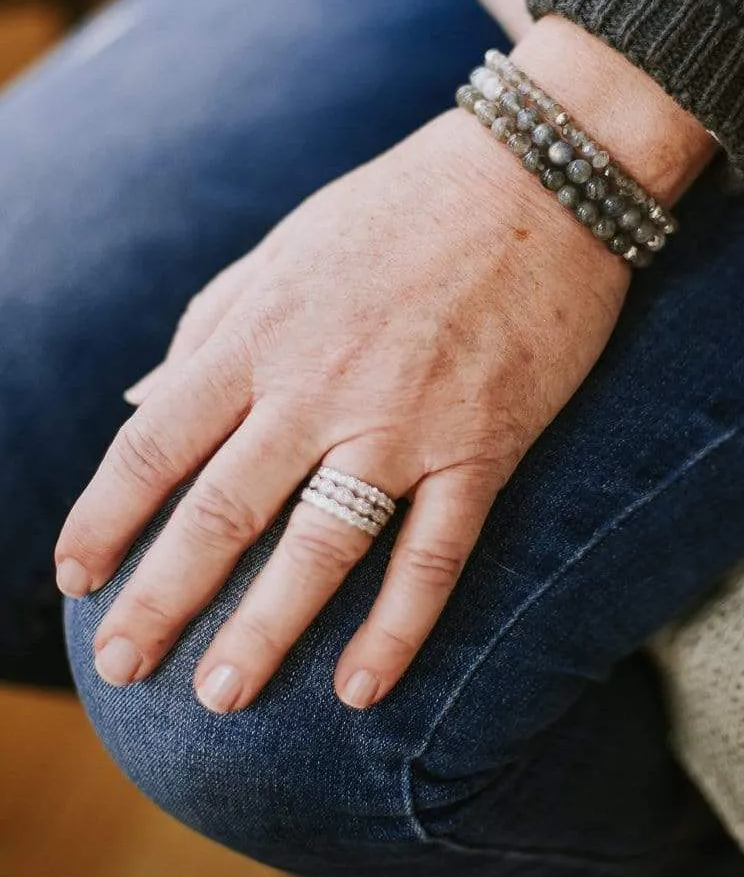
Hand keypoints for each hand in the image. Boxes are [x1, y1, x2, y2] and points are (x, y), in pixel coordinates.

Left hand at [55, 37, 658, 713]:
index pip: (157, 443)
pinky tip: (361, 688)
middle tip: (121, 665)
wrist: (537, 177)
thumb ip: (212, 324)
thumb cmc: (400, 206)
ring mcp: (404, 421)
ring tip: (220, 698)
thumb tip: (144, 402)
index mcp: (263, 332)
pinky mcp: (482, 444)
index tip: (73, 573)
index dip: (105, 516)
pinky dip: (398, 626)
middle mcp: (320, 386)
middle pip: (220, 511)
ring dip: (265, 629)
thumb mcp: (286, 248)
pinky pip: (434, 552)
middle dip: (161, 596)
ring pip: (319, 545)